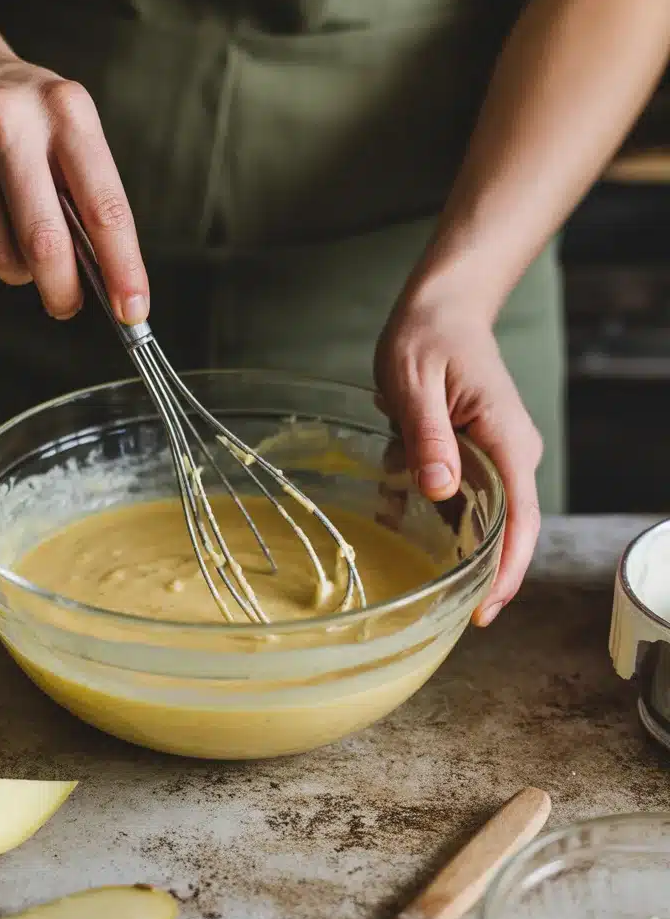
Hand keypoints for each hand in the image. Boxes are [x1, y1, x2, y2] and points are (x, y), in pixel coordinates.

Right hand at [0, 49, 147, 321]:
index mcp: (66, 111)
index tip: (132, 310)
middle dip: (61, 289)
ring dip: (15, 268)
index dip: (121, 268)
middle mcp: (8, 116)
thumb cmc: (29, 124)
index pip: (104, 208)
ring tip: (17, 238)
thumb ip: (90, 204)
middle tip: (66, 304)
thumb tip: (106, 282)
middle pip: (43, 240)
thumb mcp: (74, 139)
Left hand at [374, 297, 542, 626]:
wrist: (443, 307)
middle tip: (439, 610)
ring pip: (484, 518)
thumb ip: (428, 437)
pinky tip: (398, 519)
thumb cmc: (429, 336)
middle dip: (479, 573)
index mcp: (507, 439)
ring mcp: (499, 456)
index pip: (520, 518)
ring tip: (414, 575)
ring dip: (453, 546)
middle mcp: (513, 454)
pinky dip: (435, 516)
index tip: (485, 610)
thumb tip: (441, 491)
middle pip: (507, 530)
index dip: (505, 569)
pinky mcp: (478, 456)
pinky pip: (463, 498)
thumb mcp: (416, 383)